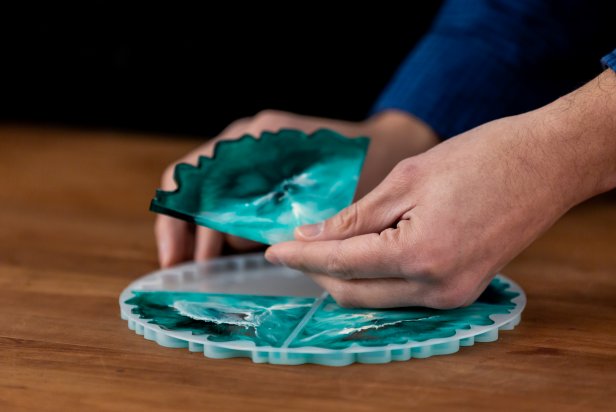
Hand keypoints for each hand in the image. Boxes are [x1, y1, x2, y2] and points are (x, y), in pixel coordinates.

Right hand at [155, 109, 437, 266]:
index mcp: (258, 139)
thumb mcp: (322, 197)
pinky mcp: (258, 167)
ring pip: (202, 187)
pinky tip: (221, 248)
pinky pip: (224, 193)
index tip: (189, 260)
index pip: (198, 177)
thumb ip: (278, 215)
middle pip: (190, 181)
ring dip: (196, 227)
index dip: (185, 220)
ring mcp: (249, 149)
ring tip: (203, 264)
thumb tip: (232, 239)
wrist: (384, 148)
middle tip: (185, 268)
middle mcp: (245, 139)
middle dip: (182, 227)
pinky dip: (216, 221)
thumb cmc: (360, 169)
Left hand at [266, 98, 612, 307]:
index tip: (271, 250)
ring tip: (322, 250)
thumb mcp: (408, 179)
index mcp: (420, 255)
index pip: (341, 263)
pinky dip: (375, 279)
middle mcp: (437, 288)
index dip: (300, 258)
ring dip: (345, 278)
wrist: (546, 165)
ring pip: (377, 298)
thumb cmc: (482, 159)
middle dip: (318, 272)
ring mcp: (453, 295)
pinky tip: (362, 256)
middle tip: (293, 248)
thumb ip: (355, 217)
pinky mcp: (462, 291)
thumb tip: (312, 236)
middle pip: (355, 293)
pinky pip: (403, 295)